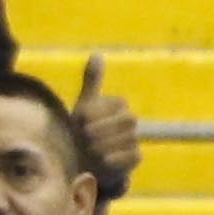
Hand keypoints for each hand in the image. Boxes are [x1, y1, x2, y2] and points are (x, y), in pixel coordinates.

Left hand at [74, 50, 142, 184]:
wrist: (83, 159)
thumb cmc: (83, 128)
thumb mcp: (85, 104)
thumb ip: (92, 81)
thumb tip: (97, 54)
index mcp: (118, 104)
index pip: (114, 104)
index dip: (95, 113)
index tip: (78, 120)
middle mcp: (130, 120)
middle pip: (126, 121)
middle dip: (101, 129)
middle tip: (83, 137)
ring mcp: (134, 139)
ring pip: (127, 139)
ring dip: (103, 145)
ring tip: (87, 150)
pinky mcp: (135, 157)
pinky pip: (130, 155)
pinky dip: (113, 158)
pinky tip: (101, 160)